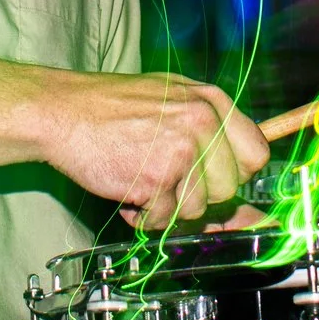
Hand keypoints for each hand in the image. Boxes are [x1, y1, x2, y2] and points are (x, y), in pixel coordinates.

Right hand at [30, 70, 269, 230]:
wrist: (62, 112)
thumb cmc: (114, 109)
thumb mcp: (171, 103)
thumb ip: (211, 139)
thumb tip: (249, 202)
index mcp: (211, 100)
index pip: (256, 154)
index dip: (233, 173)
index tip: (209, 174)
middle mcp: (202, 121)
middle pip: (228, 188)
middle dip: (197, 193)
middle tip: (166, 177)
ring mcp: (181, 149)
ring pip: (198, 208)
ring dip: (168, 206)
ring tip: (142, 180)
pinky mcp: (158, 178)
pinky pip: (166, 219)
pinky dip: (144, 216)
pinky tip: (128, 190)